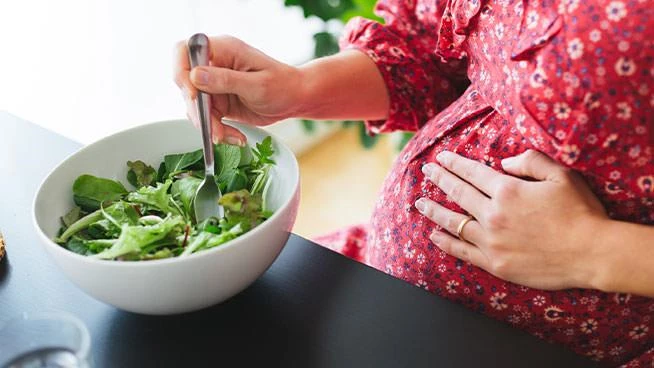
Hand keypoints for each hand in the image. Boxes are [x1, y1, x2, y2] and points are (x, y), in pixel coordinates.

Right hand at [174, 35, 302, 143]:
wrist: (295, 99)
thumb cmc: (283, 85)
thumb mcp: (257, 84)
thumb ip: (226, 79)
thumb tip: (195, 76)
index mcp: (223, 50)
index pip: (185, 51)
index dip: (182, 72)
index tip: (194, 97)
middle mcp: (214, 64)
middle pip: (186, 84)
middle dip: (198, 110)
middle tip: (213, 130)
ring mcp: (214, 84)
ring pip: (195, 105)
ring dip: (208, 125)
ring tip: (229, 137)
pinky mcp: (218, 101)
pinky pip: (206, 118)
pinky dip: (217, 130)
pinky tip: (235, 137)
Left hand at [415, 149, 608, 289]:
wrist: (592, 253)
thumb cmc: (580, 212)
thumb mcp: (560, 175)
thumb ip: (530, 161)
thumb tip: (504, 162)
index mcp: (507, 190)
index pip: (472, 172)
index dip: (454, 163)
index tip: (441, 158)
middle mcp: (493, 214)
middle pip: (458, 193)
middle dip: (439, 179)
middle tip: (426, 171)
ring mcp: (491, 241)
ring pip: (453, 222)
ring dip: (434, 210)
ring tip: (419, 203)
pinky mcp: (494, 263)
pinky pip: (461, 251)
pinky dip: (445, 242)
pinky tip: (433, 235)